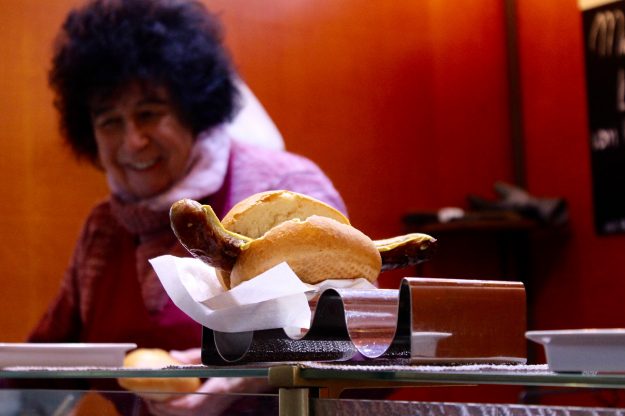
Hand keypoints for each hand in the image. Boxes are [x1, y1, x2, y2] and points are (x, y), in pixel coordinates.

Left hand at [144, 348, 268, 415]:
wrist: (258, 371)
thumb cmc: (240, 360)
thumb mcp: (217, 353)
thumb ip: (194, 357)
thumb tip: (172, 357)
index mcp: (219, 388)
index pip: (191, 405)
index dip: (170, 404)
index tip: (154, 394)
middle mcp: (216, 403)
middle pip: (184, 415)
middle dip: (161, 408)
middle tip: (146, 395)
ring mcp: (214, 409)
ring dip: (166, 410)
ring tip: (153, 398)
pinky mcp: (212, 409)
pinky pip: (190, 413)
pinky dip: (174, 409)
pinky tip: (166, 400)